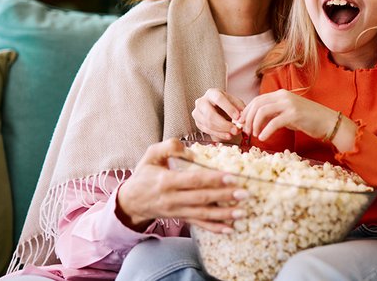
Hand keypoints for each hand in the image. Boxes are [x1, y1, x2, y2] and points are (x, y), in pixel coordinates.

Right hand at [116, 139, 246, 232]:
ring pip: (203, 214)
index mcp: (166, 181)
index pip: (194, 180)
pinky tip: (230, 228)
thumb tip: (190, 150)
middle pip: (202, 198)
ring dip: (224, 214)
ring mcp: (177, 211)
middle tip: (245, 193)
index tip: (231, 176)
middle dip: (225, 196)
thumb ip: (169, 146)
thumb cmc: (144, 175)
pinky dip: (215, 228)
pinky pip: (199, 224)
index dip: (213, 179)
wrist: (131, 201)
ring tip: (242, 211)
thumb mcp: (150, 155)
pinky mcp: (181, 219)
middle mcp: (173, 199)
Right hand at [192, 88, 245, 141]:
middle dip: (224, 124)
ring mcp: (197, 113)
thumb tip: (242, 118)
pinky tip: (228, 136)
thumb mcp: (235, 102)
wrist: (217, 109)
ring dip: (223, 131)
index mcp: (212, 93)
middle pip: (210, 114)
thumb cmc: (227, 104)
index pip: (219, 99)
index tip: (238, 117)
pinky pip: (207, 131)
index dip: (228, 108)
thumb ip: (239, 108)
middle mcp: (201, 102)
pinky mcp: (197, 123)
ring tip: (234, 133)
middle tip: (236, 130)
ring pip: (208, 124)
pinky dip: (219, 134)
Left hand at [240, 89, 340, 141]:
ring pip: (262, 111)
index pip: (257, 100)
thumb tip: (256, 122)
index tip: (242, 123)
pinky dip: (265, 131)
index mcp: (280, 94)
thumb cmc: (308, 119)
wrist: (328, 122)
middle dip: (248, 118)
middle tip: (246, 130)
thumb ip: (273, 115)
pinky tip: (263, 138)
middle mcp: (283, 96)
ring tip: (255, 135)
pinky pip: (274, 122)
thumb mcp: (288, 114)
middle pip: (257, 104)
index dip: (247, 111)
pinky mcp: (294, 114)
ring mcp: (289, 104)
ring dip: (255, 124)